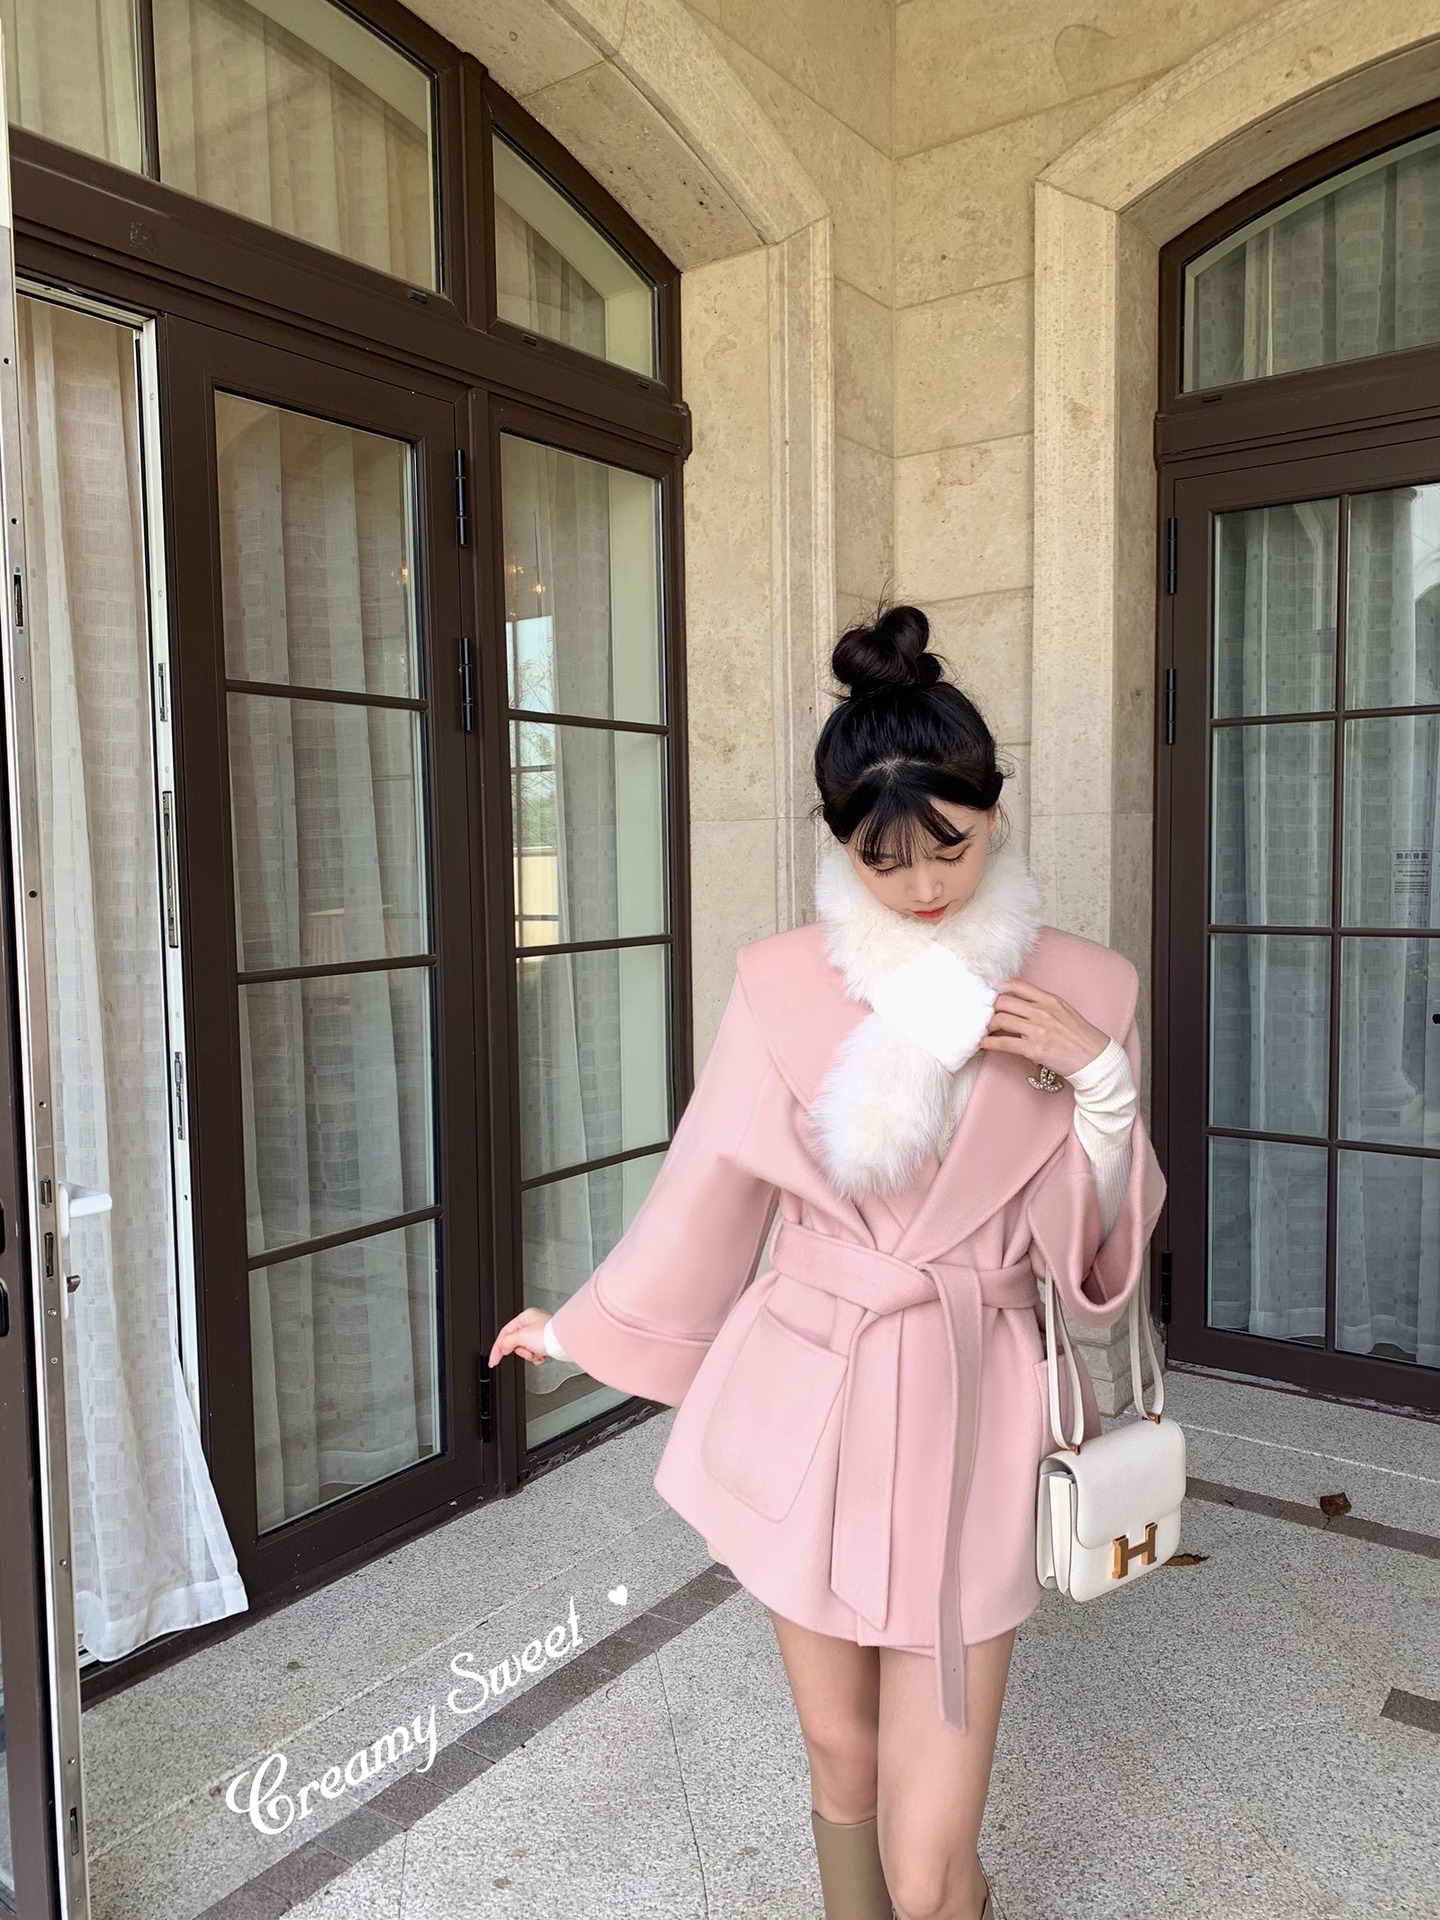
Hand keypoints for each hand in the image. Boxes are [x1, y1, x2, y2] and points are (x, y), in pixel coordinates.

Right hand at [488, 1307, 553, 1367]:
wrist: (566, 1342)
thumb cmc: (549, 1335)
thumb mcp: (522, 1336)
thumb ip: (508, 1342)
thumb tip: (503, 1347)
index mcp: (525, 1317)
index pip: (505, 1333)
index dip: (497, 1348)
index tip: (494, 1360)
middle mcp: (533, 1323)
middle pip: (516, 1343)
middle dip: (522, 1351)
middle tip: (528, 1352)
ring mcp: (540, 1333)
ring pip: (526, 1350)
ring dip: (531, 1355)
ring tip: (538, 1353)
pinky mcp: (547, 1343)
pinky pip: (536, 1353)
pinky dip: (538, 1357)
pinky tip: (544, 1355)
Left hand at [978, 979, 1110, 1079]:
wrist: (1094, 1058)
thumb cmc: (1081, 1037)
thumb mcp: (1065, 1012)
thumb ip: (1045, 1006)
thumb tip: (1023, 1007)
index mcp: (1050, 1000)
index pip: (1018, 986)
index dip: (1000, 989)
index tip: (992, 994)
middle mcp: (1042, 1011)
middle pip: (1004, 1002)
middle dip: (990, 1008)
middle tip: (985, 1015)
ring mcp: (1037, 1030)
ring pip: (1000, 1019)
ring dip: (988, 1025)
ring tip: (984, 1030)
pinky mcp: (1033, 1049)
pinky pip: (1003, 1042)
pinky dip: (989, 1043)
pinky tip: (983, 1044)